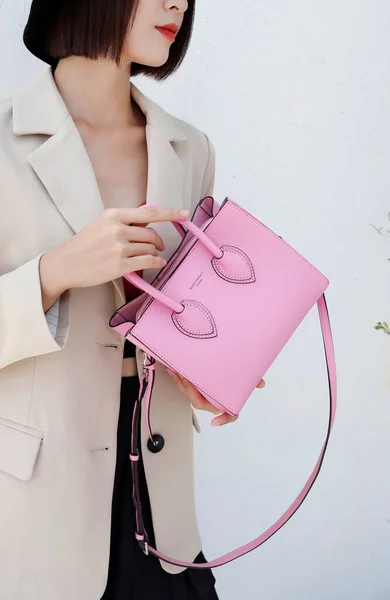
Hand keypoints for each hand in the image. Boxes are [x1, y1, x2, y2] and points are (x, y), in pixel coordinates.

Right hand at [40, 205, 189, 294]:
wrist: (65, 263)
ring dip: (154, 253)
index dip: (170, 213)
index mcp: (114, 215)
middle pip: (152, 234)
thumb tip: (149, 222)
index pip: (149, 212)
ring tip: (148, 257)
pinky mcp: (120, 266)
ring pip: (151, 248)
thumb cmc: (85, 244)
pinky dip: (157, 262)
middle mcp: (118, 229)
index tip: (185, 213)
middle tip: (158, 247)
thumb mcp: (102, 223)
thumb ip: (125, 221)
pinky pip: (148, 262)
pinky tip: (157, 263)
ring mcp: (119, 248)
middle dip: (158, 242)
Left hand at [165, 367, 265, 425]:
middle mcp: (213, 402)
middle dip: (191, 391)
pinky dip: (178, 379)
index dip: (224, 419)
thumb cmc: (231, 376)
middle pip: (200, 402)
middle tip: (186, 378)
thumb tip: (261, 383)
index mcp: (226, 401)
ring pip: (190, 395)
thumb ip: (252, 380)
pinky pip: (184, 388)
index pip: (229, 415)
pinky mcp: (192, 390)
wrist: (217, 367)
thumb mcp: (242, 377)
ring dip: (181, 383)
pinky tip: (172, 369)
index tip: (215, 422)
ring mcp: (202, 396)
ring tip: (176, 371)